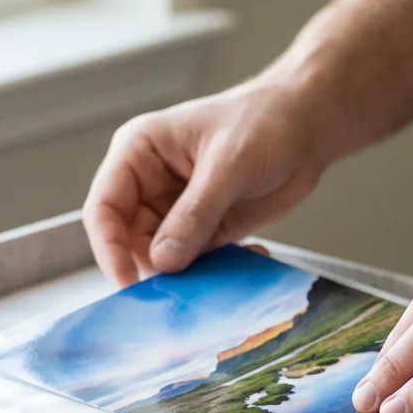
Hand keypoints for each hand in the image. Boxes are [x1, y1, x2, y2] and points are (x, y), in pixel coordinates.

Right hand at [84, 81, 327, 286]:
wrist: (308, 126)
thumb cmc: (265, 121)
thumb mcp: (228, 165)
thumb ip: (194, 214)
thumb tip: (162, 260)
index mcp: (139, 153)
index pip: (104, 207)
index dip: (109, 247)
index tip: (126, 281)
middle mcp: (150, 184)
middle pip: (128, 240)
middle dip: (150, 267)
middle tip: (176, 292)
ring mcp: (177, 210)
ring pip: (160, 257)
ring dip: (183, 275)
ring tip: (214, 276)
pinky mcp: (205, 230)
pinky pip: (193, 263)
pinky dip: (210, 273)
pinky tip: (241, 261)